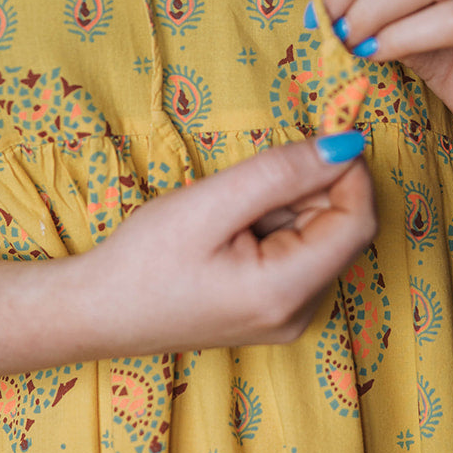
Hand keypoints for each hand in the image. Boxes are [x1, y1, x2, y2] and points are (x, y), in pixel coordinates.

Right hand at [96, 134, 375, 351]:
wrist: (95, 311)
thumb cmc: (143, 260)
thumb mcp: (211, 202)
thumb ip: (282, 172)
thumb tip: (345, 145)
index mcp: (287, 292)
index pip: (357, 222)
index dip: (349, 173)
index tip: (318, 136)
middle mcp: (299, 313)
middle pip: (339, 230)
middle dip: (308, 189)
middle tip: (246, 182)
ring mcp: (287, 316)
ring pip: (317, 238)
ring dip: (285, 207)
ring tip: (226, 213)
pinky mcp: (271, 310)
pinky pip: (295, 254)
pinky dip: (273, 227)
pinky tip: (227, 232)